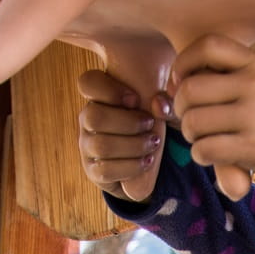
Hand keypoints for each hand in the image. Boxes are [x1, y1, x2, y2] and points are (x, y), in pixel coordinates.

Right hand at [76, 69, 169, 200]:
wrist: (154, 165)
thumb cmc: (154, 127)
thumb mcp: (165, 113)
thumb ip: (167, 103)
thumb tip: (158, 104)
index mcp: (101, 97)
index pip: (87, 83)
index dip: (108, 89)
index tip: (135, 99)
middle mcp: (88, 119)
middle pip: (93, 117)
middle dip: (128, 123)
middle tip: (151, 124)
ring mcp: (88, 145)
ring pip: (101, 145)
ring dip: (133, 146)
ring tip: (153, 144)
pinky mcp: (93, 170)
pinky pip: (105, 170)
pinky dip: (130, 167)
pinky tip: (147, 162)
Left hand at [170, 35, 254, 199]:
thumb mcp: (254, 83)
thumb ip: (217, 76)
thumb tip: (169, 91)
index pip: (208, 45)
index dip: (183, 63)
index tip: (181, 82)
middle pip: (190, 90)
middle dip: (180, 109)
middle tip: (192, 119)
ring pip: (193, 122)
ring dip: (190, 135)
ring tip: (204, 137)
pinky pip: (204, 149)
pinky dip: (200, 155)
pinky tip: (211, 154)